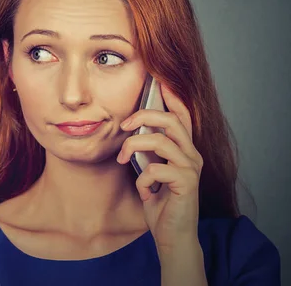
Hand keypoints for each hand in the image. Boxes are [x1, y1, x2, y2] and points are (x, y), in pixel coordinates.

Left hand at [116, 82, 202, 250]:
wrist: (171, 235)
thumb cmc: (160, 201)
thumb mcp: (151, 170)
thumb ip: (148, 151)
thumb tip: (130, 129)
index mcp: (184, 149)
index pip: (182, 115)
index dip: (172, 97)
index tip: (159, 80)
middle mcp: (192, 155)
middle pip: (171, 120)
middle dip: (143, 116)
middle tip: (124, 125)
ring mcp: (191, 169)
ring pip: (161, 142)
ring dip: (134, 148)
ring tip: (123, 161)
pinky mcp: (187, 184)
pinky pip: (156, 170)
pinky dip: (142, 180)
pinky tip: (145, 192)